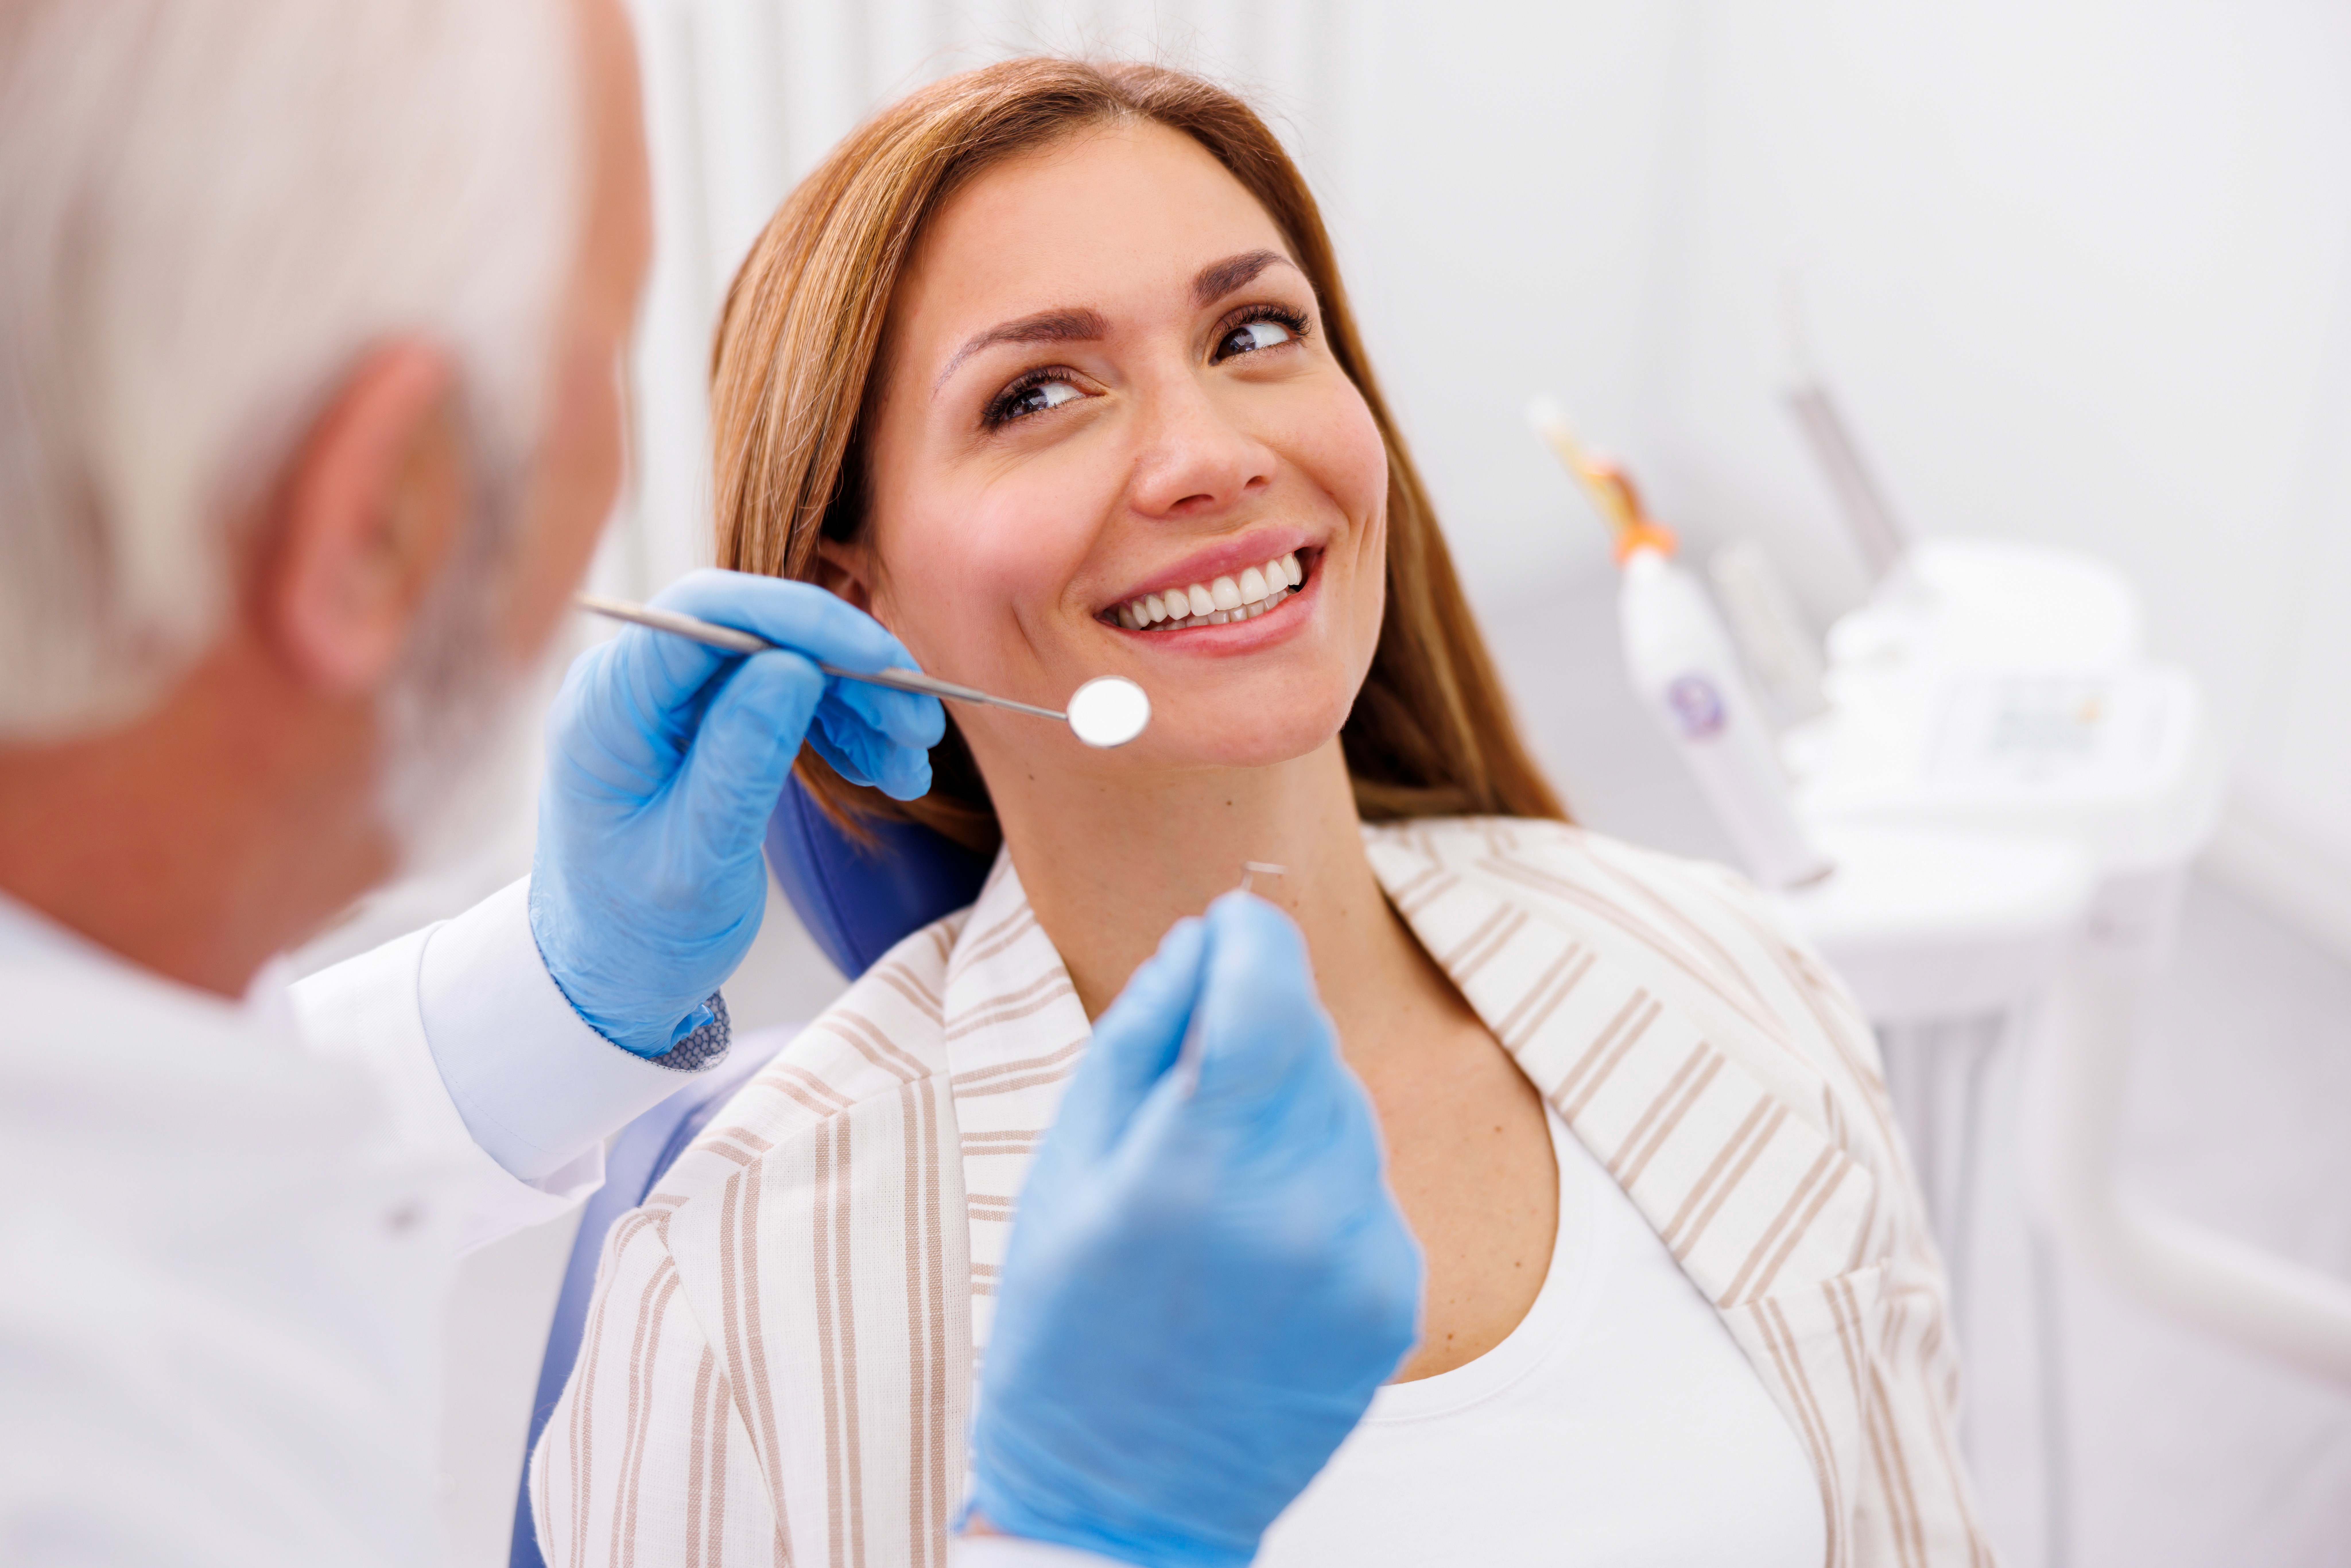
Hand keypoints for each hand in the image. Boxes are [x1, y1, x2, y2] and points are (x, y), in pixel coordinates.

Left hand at [529, 569, 943, 1055]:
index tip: (880, 659)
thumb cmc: (638, 935)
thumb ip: (740, 760)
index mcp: (606, 711)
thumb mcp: (697, 861)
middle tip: (921, 725)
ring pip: (784, 660)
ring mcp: (671, 701)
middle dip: (849, 667)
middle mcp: (633, 686)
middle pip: (758, 630)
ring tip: (911, 765)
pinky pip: (785, 694)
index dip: (800, 619)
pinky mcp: (705, 721)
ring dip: (859, 701)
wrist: (611, 977)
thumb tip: (791, 664)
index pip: (706, 615)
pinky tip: (882, 768)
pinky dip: (843, 724)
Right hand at [969, 894, 1422, 1567]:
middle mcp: (1301, 1208)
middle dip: (1258, 1027)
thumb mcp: (1065, 1165)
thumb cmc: (1065, 1328)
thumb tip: (1205, 941)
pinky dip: (1321, 1183)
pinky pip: (1368, 1188)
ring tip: (1213, 1178)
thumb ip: (1143, 1035)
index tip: (1229, 923)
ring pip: (1346, 1111)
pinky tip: (1258, 1234)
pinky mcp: (1397, 1300)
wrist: (1120, 1503)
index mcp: (1198, 1168)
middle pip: (1310, 1043)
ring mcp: (1363, 1259)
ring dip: (1289, 1108)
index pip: (1268, 987)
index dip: (1249, 937)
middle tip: (1191, 1076)